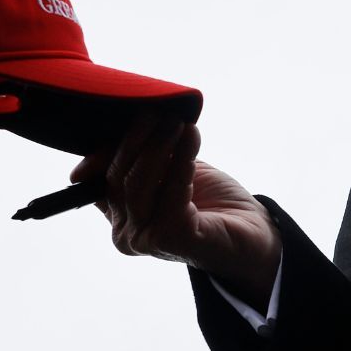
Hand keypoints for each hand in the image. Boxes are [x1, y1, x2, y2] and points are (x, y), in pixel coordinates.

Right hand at [70, 118, 281, 299]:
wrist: (252, 234)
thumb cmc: (209, 201)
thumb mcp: (169, 172)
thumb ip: (142, 158)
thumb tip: (112, 133)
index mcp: (119, 217)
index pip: (98, 177)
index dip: (106, 147)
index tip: (125, 116)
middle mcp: (125, 233)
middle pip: (118, 177)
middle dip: (137, 140)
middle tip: (156, 111)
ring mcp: (145, 239)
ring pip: (139, 182)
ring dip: (159, 146)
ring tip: (176, 122)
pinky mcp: (171, 238)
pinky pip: (172, 191)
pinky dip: (182, 160)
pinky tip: (192, 137)